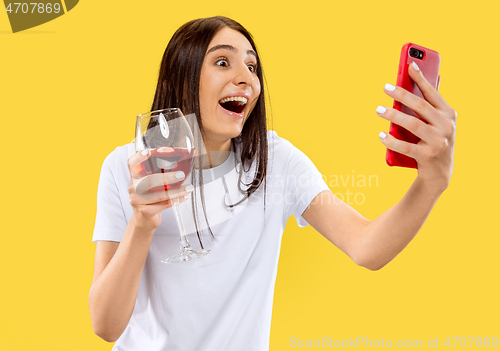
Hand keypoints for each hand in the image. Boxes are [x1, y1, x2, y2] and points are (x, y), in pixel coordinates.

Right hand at [127, 149, 193, 230]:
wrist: (143, 220)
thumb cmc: (150, 198)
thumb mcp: (150, 185)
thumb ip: (159, 174)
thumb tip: (180, 162)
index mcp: (134, 177)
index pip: (132, 164)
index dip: (139, 157)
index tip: (148, 152)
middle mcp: (133, 187)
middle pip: (149, 180)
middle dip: (167, 177)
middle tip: (181, 175)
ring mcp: (137, 201)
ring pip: (159, 194)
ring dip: (177, 191)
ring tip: (189, 188)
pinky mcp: (145, 211)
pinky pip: (164, 204)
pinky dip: (176, 200)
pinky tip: (185, 196)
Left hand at [376, 61, 456, 192]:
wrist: (440, 172)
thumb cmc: (433, 140)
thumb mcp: (436, 122)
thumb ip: (427, 105)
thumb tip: (410, 82)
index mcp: (449, 114)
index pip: (433, 93)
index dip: (421, 78)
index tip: (409, 65)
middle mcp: (446, 126)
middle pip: (420, 106)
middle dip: (402, 94)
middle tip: (385, 87)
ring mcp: (438, 142)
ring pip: (413, 125)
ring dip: (393, 115)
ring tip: (378, 109)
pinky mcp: (427, 156)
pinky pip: (405, 147)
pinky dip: (391, 141)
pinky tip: (381, 134)